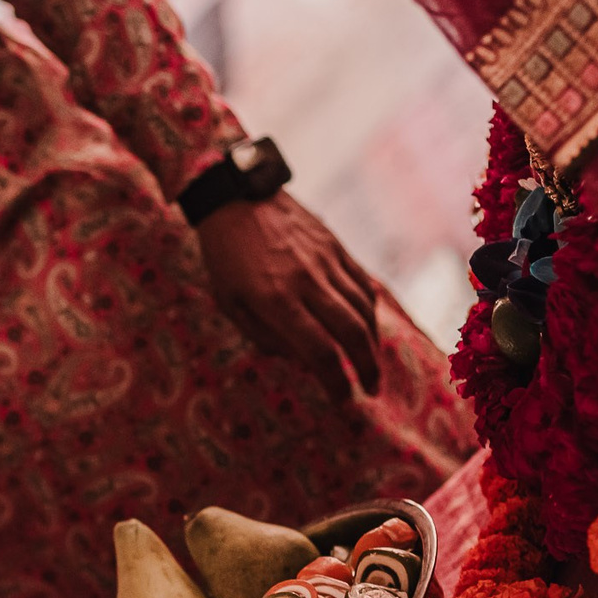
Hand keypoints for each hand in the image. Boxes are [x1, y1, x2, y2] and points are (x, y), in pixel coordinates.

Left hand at [195, 191, 395, 402]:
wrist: (235, 197)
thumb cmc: (225, 258)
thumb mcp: (230, 304)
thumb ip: (266, 337)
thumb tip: (304, 362)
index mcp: (275, 300)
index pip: (319, 351)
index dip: (336, 382)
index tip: (342, 400)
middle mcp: (306, 280)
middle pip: (351, 333)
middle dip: (366, 368)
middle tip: (370, 390)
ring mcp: (326, 260)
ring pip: (363, 309)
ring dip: (372, 342)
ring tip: (369, 363)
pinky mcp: (336, 246)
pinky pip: (362, 284)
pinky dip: (370, 310)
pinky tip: (367, 326)